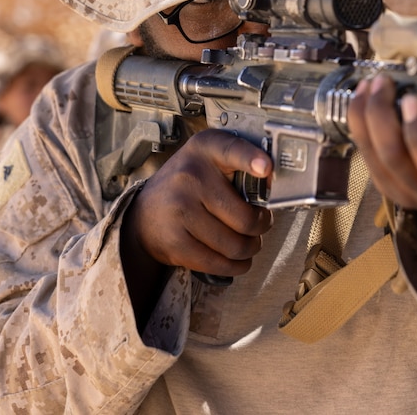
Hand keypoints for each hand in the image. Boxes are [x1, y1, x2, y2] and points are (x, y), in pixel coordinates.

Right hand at [124, 129, 273, 279]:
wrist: (144, 211)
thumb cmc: (187, 184)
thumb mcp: (209, 159)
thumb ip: (238, 162)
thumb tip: (272, 184)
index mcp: (205, 150)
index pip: (231, 150)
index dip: (251, 158)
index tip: (266, 168)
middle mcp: (190, 177)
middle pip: (246, 218)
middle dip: (261, 226)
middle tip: (260, 224)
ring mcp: (180, 210)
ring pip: (235, 245)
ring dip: (250, 249)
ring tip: (249, 242)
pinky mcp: (175, 242)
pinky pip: (218, 263)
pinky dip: (235, 266)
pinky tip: (238, 260)